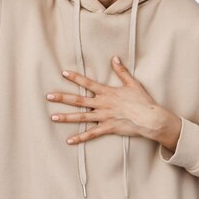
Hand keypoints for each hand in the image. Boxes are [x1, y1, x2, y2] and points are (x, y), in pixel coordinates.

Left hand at [46, 55, 165, 144]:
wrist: (150, 118)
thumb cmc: (142, 101)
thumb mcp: (132, 83)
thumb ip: (121, 71)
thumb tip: (114, 58)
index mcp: (107, 92)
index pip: (87, 83)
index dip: (75, 77)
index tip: (63, 73)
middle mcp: (102, 104)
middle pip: (78, 100)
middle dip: (62, 98)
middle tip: (48, 96)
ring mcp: (104, 117)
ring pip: (81, 117)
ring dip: (66, 117)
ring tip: (53, 117)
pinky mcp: (107, 128)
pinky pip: (91, 134)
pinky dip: (80, 138)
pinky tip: (69, 140)